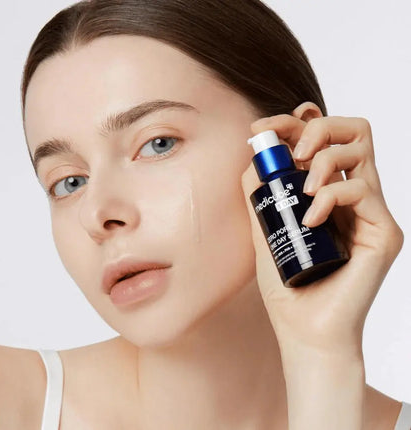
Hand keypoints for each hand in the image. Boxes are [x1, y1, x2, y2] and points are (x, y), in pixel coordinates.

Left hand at [241, 107, 403, 356]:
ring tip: (303, 191)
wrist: (304, 329)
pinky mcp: (383, 231)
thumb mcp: (263, 230)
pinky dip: (332, 195)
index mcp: (326, 192)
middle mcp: (351, 196)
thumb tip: (254, 156)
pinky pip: (363, 190)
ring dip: (324, 158)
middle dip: (317, 127)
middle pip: (350, 131)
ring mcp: (370, 211)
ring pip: (361, 149)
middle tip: (294, 148)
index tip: (261, 128)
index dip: (292, 124)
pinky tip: (312, 218)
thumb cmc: (285, 284)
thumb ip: (260, 195)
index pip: (320, 140)